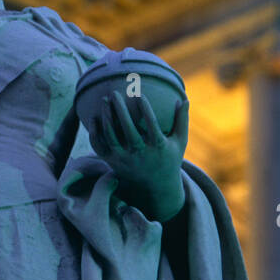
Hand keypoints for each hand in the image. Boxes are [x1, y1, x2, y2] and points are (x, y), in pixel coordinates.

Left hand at [87, 90, 188, 221]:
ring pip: (111, 137)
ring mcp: (124, 159)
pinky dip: (94, 134)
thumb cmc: (169, 157)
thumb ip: (182, 120)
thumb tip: (185, 99)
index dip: (146, 109)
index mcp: (158, 147)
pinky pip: (99, 147)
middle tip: (115, 93)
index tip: (140, 94)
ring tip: (104, 101)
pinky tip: (94, 118)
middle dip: (120, 110)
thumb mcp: (179, 141)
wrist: (155, 187)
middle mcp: (140, 154)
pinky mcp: (112, 162)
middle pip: (128, 130)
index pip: (152, 126)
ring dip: (106, 118)